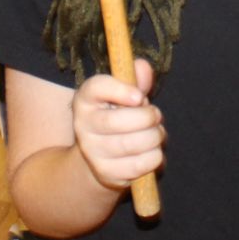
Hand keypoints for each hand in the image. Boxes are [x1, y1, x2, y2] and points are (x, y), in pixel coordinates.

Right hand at [72, 59, 163, 192]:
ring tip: (156, 133)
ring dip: (155, 137)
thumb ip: (135, 80)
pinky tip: (152, 150)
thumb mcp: (125, 95)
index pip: (96, 88)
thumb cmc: (118, 116)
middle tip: (155, 115)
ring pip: (132, 144)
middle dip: (147, 117)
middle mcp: (82, 125)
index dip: (120, 90)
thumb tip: (142, 67)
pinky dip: (155, 156)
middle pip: (116, 121)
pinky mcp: (106, 173)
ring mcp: (92, 152)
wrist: (102, 155)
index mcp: (85, 99)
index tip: (140, 96)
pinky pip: (139, 165)